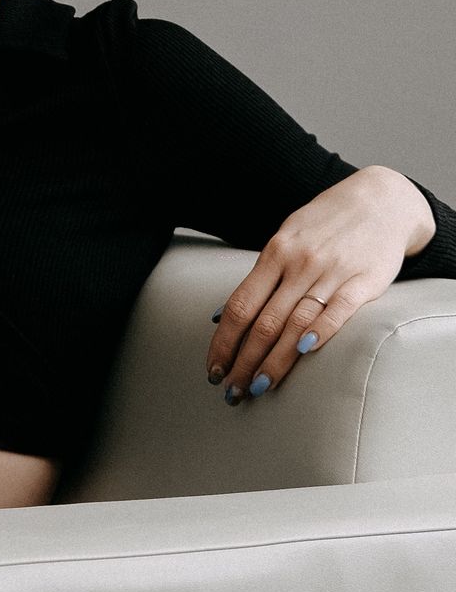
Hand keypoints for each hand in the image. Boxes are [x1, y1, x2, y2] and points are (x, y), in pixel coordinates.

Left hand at [207, 167, 434, 402]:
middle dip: (244, 361)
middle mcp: (300, 263)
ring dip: (275, 360)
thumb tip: (219, 314)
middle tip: (232, 391)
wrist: (379, 200)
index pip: (240, 305)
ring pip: (296, 323)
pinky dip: (320, 333)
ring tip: (258, 387)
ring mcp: (332, 272)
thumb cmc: (324, 225)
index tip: (213, 369)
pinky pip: (339, 311)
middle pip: (265, 321)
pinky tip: (304, 354)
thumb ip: (259, 277)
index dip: (224, 341)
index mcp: (275, 253)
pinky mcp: (365, 281)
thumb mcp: (285, 238)